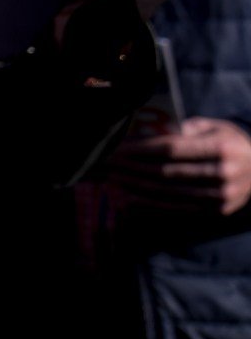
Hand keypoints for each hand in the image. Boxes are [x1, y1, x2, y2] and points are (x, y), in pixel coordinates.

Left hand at [107, 117, 250, 215]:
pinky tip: (130, 199)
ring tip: (114, 180)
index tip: (118, 148)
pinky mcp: (218, 211)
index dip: (141, 150)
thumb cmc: (230, 142)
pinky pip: (179, 209)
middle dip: (132, 168)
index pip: (172, 149)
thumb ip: (184, 129)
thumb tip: (148, 133)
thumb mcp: (214, 127)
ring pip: (169, 193)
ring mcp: (222, 196)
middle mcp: (223, 174)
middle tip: (108, 164)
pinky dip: (151, 205)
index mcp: (221, 148)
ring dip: (136, 187)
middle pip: (166, 172)